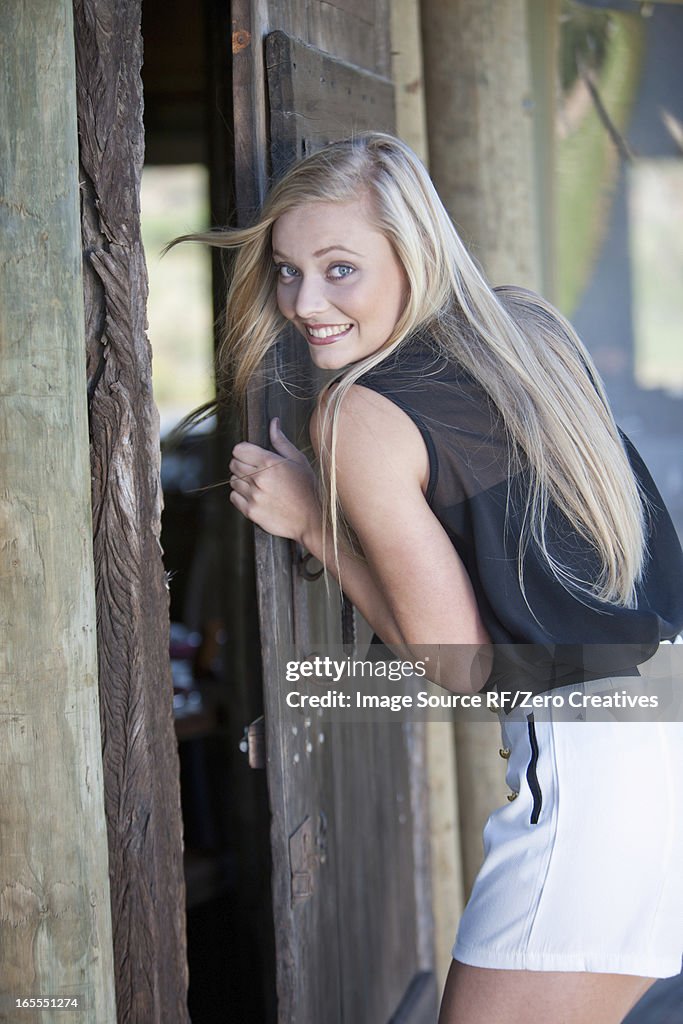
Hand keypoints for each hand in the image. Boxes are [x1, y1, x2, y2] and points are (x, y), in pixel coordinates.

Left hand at [229, 418, 321, 543]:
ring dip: (241, 481)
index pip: (238, 449)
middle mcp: (259, 478)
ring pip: (233, 480)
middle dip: (241, 465)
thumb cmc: (308, 489)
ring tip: (257, 485)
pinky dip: (240, 496)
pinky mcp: (251, 511)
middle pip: (233, 464)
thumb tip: (273, 423)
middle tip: (255, 471)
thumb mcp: (298, 461)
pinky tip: (254, 496)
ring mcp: (254, 496)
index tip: (251, 456)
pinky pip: (233, 497)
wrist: (312, 519)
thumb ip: (281, 441)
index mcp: (270, 462)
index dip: (244, 451)